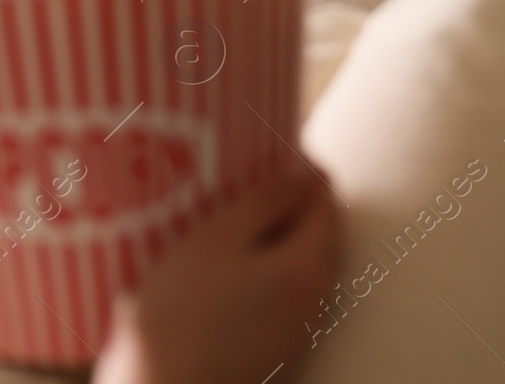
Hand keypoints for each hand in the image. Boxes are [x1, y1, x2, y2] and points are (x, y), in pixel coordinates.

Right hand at [95, 164, 341, 383]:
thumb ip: (267, 201)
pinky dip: (270, 270)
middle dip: (294, 202)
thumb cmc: (178, 316)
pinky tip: (232, 269)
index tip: (270, 152)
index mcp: (308, 266)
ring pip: (304, 264)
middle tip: (251, 181)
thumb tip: (305, 168)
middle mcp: (316, 301)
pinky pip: (286, 294)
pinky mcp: (277, 350)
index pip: (326, 198)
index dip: (302, 168)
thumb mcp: (217, 241)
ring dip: (281, 236)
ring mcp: (298, 330)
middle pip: (321, 232)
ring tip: (236, 221)